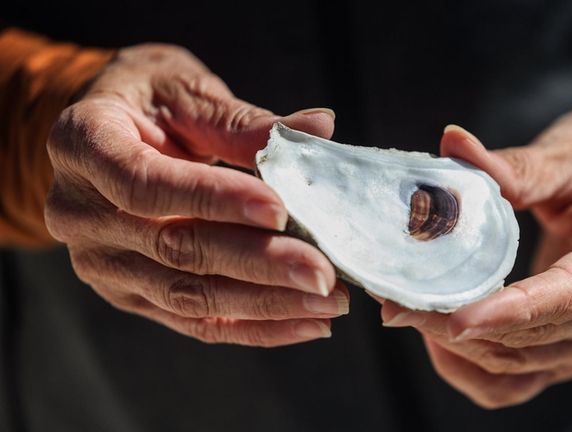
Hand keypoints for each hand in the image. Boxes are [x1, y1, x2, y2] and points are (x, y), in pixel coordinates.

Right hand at [45, 44, 347, 346]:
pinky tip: (306, 323)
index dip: (212, 199)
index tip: (279, 209)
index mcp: (83, 144)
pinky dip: (254, 327)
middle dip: (258, 263)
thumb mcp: (186, 91)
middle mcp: (80, 213)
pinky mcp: (131, 295)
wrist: (105, 135)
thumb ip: (243, 122)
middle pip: (174, 248)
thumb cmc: (148, 101)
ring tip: (328, 302)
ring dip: (266, 303)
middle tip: (323, 272)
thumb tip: (320, 128)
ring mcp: (102, 263)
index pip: (146, 184)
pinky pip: (195, 321)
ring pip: (188, 296)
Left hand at [380, 96, 571, 407]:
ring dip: (456, 347)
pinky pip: (518, 380)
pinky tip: (438, 339)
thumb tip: (451, 144)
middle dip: (455, 323)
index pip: (569, 293)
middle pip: (530, 336)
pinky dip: (474, 369)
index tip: (454, 319)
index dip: (511, 311)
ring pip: (517, 363)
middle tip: (393, 296)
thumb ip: (517, 163)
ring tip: (407, 310)